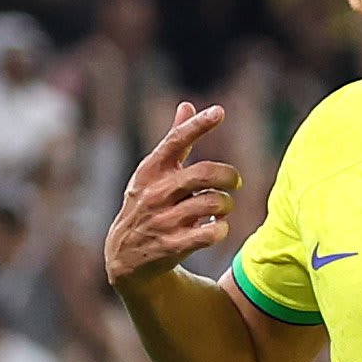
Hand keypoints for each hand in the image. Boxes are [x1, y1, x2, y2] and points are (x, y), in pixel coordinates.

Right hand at [101, 102, 240, 288]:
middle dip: (228, 176)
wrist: (125, 256)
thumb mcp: (153, 173)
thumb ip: (173, 142)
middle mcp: (155, 192)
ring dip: (226, 204)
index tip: (219, 112)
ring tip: (222, 207)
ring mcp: (163, 219)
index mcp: (151, 170)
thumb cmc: (147, 205)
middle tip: (235, 182)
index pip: (175, 141)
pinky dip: (220, 228)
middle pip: (204, 174)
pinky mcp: (172, 245)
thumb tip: (186, 105)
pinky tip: (215, 227)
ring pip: (213, 203)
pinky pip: (211, 233)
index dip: (198, 125)